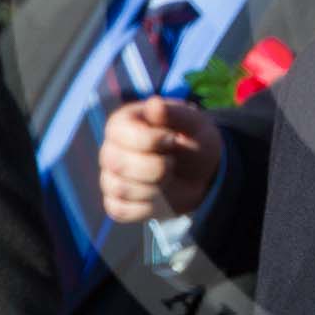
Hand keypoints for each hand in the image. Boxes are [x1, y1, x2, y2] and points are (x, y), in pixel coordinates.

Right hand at [100, 97, 222, 223]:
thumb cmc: (194, 141)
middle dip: (155, 167)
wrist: (203, 173)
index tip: (173, 139)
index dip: (151, 140)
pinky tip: (160, 197)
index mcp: (123, 123)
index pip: (120, 133)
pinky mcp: (116, 203)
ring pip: (120, 189)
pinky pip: (120, 211)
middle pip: (117, 163)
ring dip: (154, 188)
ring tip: (168, 178)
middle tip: (173, 163)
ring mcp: (111, 178)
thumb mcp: (193, 122)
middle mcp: (110, 150)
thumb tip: (153, 104)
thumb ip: (174, 113)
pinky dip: (146, 207)